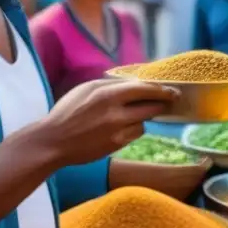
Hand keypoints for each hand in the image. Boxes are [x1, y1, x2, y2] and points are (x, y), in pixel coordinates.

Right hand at [41, 79, 178, 165]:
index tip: (173, 91)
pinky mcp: (117, 145)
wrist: (54, 141)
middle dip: (161, 104)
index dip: (162, 90)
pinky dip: (132, 129)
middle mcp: (115, 113)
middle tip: (168, 101)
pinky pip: (134, 134)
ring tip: (128, 115)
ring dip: (142, 118)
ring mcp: (117, 131)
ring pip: (144, 122)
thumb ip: (111, 85)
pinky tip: (119, 127)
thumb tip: (135, 83)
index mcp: (107, 94)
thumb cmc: (68, 111)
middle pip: (151, 107)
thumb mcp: (87, 89)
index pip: (144, 89)